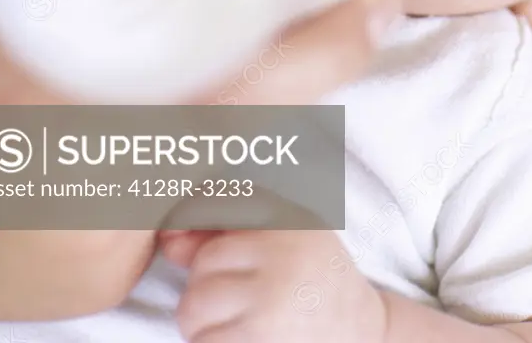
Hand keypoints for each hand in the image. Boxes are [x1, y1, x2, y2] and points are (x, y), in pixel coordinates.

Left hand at [163, 229, 386, 342]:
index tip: (177, 235)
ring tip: (236, 323)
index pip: (216, 202)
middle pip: (202, 266)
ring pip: (194, 307)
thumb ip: (227, 231)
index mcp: (287, 217)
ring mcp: (271, 296)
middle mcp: (281, 251)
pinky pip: (204, 342)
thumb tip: (170, 241)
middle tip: (236, 300)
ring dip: (203, 324)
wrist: (361, 330)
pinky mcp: (260, 337)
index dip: (186, 217)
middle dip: (206, 287)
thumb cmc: (313, 278)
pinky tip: (242, 340)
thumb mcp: (285, 237)